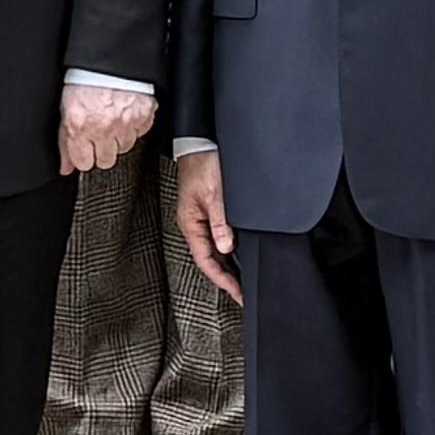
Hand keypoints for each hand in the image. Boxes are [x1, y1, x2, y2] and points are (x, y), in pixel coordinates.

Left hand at [58, 77, 153, 178]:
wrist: (110, 56)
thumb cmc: (85, 78)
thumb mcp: (66, 107)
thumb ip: (65, 140)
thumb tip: (66, 166)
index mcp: (80, 126)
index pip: (84, 163)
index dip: (84, 155)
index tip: (85, 148)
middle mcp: (103, 127)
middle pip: (106, 160)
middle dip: (102, 149)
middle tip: (99, 131)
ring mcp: (126, 123)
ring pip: (124, 148)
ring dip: (119, 137)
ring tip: (113, 118)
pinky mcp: (144, 116)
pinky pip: (140, 133)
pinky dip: (134, 125)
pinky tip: (125, 112)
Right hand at [173, 147, 235, 297]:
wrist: (200, 141)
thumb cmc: (203, 163)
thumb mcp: (215, 194)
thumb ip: (220, 222)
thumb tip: (226, 247)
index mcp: (191, 223)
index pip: (206, 260)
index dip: (222, 279)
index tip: (237, 293)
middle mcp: (195, 224)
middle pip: (210, 259)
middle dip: (226, 278)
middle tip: (242, 293)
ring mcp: (201, 218)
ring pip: (215, 249)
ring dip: (228, 265)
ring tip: (243, 279)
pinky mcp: (209, 210)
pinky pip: (218, 236)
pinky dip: (229, 249)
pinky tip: (239, 254)